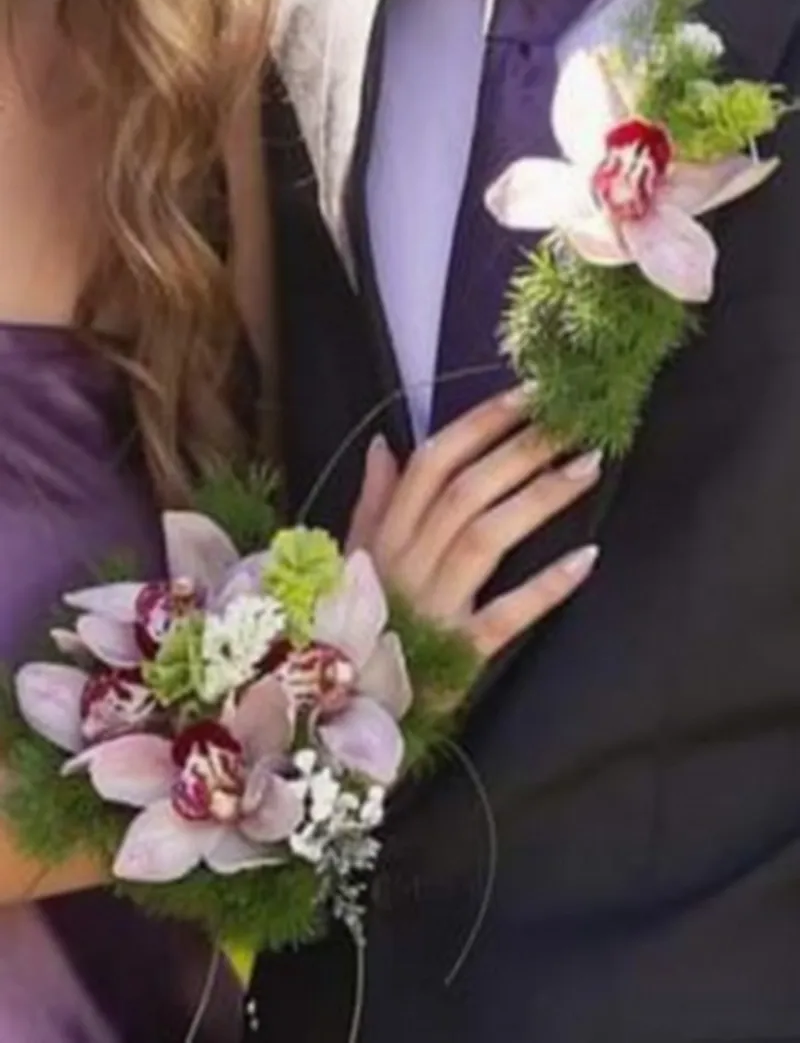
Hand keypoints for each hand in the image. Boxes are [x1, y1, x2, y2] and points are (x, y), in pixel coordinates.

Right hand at [347, 388, 601, 659]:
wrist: (352, 708)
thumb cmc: (360, 624)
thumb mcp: (357, 557)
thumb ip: (374, 500)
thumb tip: (382, 443)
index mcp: (385, 535)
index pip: (432, 464)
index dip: (481, 425)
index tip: (528, 396)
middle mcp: (406, 562)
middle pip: (466, 492)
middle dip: (521, 451)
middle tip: (572, 424)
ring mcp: (431, 607)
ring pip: (485, 539)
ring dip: (538, 499)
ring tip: (587, 467)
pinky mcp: (457, 652)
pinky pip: (504, 615)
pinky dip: (545, 587)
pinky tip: (587, 559)